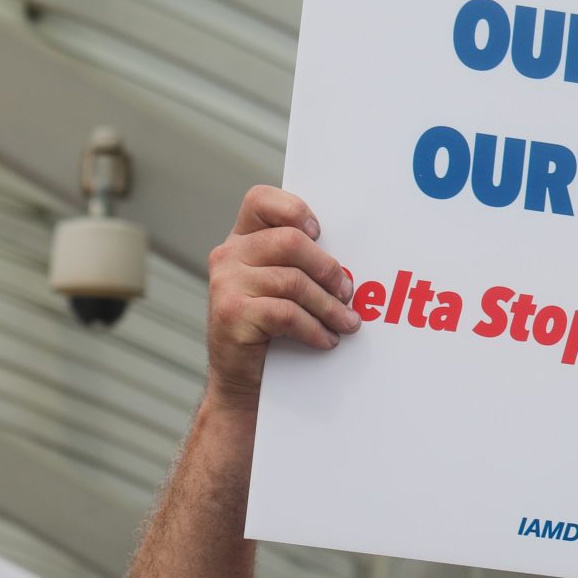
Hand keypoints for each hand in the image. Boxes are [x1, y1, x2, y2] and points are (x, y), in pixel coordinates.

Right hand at [205, 185, 359, 411]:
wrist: (242, 377)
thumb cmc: (272, 328)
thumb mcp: (282, 287)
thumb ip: (301, 264)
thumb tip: (351, 263)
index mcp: (242, 239)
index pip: (260, 200)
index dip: (294, 209)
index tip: (320, 234)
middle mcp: (228, 255)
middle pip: (290, 242)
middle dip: (328, 268)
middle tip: (348, 292)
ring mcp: (226, 283)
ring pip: (294, 282)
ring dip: (329, 307)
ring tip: (347, 323)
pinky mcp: (231, 313)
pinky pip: (286, 314)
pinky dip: (314, 329)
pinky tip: (326, 339)